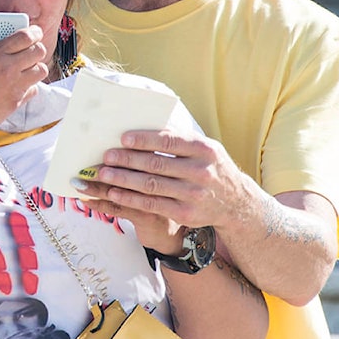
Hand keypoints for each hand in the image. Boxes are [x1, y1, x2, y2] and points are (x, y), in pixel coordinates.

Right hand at [0, 10, 48, 135]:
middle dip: (38, 48)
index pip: (26, 36)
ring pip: (41, 70)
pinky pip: (34, 89)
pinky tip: (19, 84)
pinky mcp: (16, 101)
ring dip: (36, 66)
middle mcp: (8, 68)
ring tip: (27, 66)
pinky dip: (30, 86)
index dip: (35, 32)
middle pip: (38, 51)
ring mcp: (14, 85)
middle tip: (31, 49)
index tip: (34, 32)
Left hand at [73, 128, 250, 252]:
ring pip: (151, 185)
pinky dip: (130, 198)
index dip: (144, 140)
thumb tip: (144, 124)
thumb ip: (179, 139)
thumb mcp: (204, 149)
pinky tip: (114, 193)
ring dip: (123, 180)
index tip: (122, 138)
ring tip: (103, 174)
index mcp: (204, 149)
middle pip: (156, 164)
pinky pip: (152, 204)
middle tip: (106, 156)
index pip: (170, 141)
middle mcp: (201, 171)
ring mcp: (193, 194)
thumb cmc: (210, 167)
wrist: (235, 203)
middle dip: (127, 160)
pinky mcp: (185, 214)